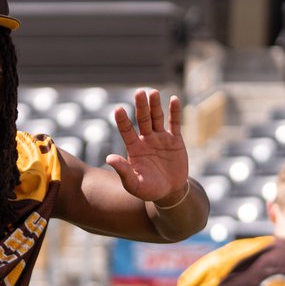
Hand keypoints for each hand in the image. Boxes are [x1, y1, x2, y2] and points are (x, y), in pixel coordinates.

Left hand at [105, 89, 188, 203]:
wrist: (169, 193)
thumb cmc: (149, 190)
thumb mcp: (134, 184)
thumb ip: (123, 171)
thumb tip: (109, 158)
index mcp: (134, 148)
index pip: (127, 131)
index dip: (123, 120)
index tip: (118, 109)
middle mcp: (146, 140)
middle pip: (143, 119)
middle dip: (141, 106)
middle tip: (139, 92)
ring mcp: (161, 138)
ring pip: (157, 118)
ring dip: (155, 105)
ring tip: (153, 92)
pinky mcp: (175, 141)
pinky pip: (175, 123)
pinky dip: (174, 111)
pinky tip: (174, 99)